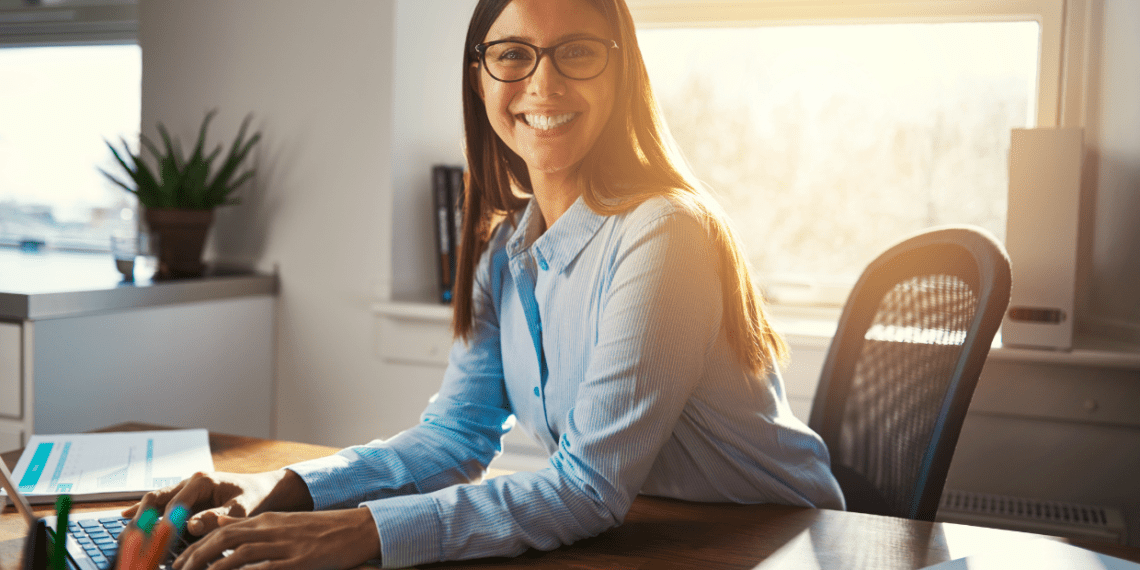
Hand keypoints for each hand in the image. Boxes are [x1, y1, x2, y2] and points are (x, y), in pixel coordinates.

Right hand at [122, 470, 313, 535]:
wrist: (264, 487)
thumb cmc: (255, 497)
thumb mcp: (241, 509)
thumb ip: (217, 517)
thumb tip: (190, 526)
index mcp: (202, 481)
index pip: (175, 506)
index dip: (164, 525)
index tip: (155, 542)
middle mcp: (189, 480)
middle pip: (157, 498)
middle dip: (142, 518)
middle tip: (130, 538)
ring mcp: (185, 486)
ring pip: (155, 499)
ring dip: (139, 514)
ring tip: (124, 533)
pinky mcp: (185, 494)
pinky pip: (160, 500)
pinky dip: (143, 508)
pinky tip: (125, 516)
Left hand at [171, 508, 380, 569]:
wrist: (355, 529)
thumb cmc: (318, 530)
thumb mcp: (281, 522)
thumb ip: (249, 524)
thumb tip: (217, 524)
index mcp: (266, 520)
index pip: (221, 530)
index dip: (196, 547)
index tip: (179, 563)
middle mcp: (271, 530)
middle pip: (224, 541)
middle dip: (196, 558)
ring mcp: (285, 545)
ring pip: (239, 555)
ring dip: (214, 569)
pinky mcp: (299, 561)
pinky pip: (265, 569)